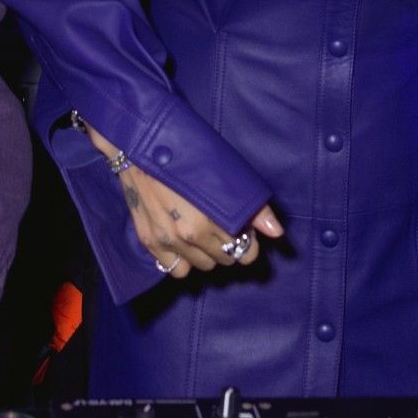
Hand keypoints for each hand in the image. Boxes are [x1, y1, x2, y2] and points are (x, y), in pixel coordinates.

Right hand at [87, 126, 283, 277]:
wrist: (140, 148)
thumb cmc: (187, 154)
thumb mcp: (225, 173)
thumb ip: (253, 207)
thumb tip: (277, 233)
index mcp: (213, 218)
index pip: (245, 252)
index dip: (247, 241)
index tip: (242, 230)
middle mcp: (190, 234)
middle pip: (225, 260)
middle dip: (228, 245)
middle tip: (221, 227)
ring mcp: (168, 240)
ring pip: (203, 266)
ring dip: (206, 253)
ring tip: (202, 233)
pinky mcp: (150, 241)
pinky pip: (176, 269)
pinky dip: (183, 259)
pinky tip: (183, 241)